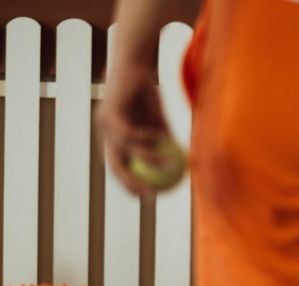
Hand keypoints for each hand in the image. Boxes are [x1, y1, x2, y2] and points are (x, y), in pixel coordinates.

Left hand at [97, 60, 170, 195]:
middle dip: (131, 183)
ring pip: (127, 150)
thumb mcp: (159, 120)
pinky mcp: (110, 111)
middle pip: (115, 165)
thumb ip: (165, 140)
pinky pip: (130, 132)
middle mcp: (105, 132)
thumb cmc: (146, 91)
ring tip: (171, 165)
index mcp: (113, 137)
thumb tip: (180, 164)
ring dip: (151, 159)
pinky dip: (147, 138)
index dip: (130, 185)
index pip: (118, 167)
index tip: (149, 197)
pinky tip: (161, 139)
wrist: (134, 64)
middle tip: (151, 194)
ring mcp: (106, 122)